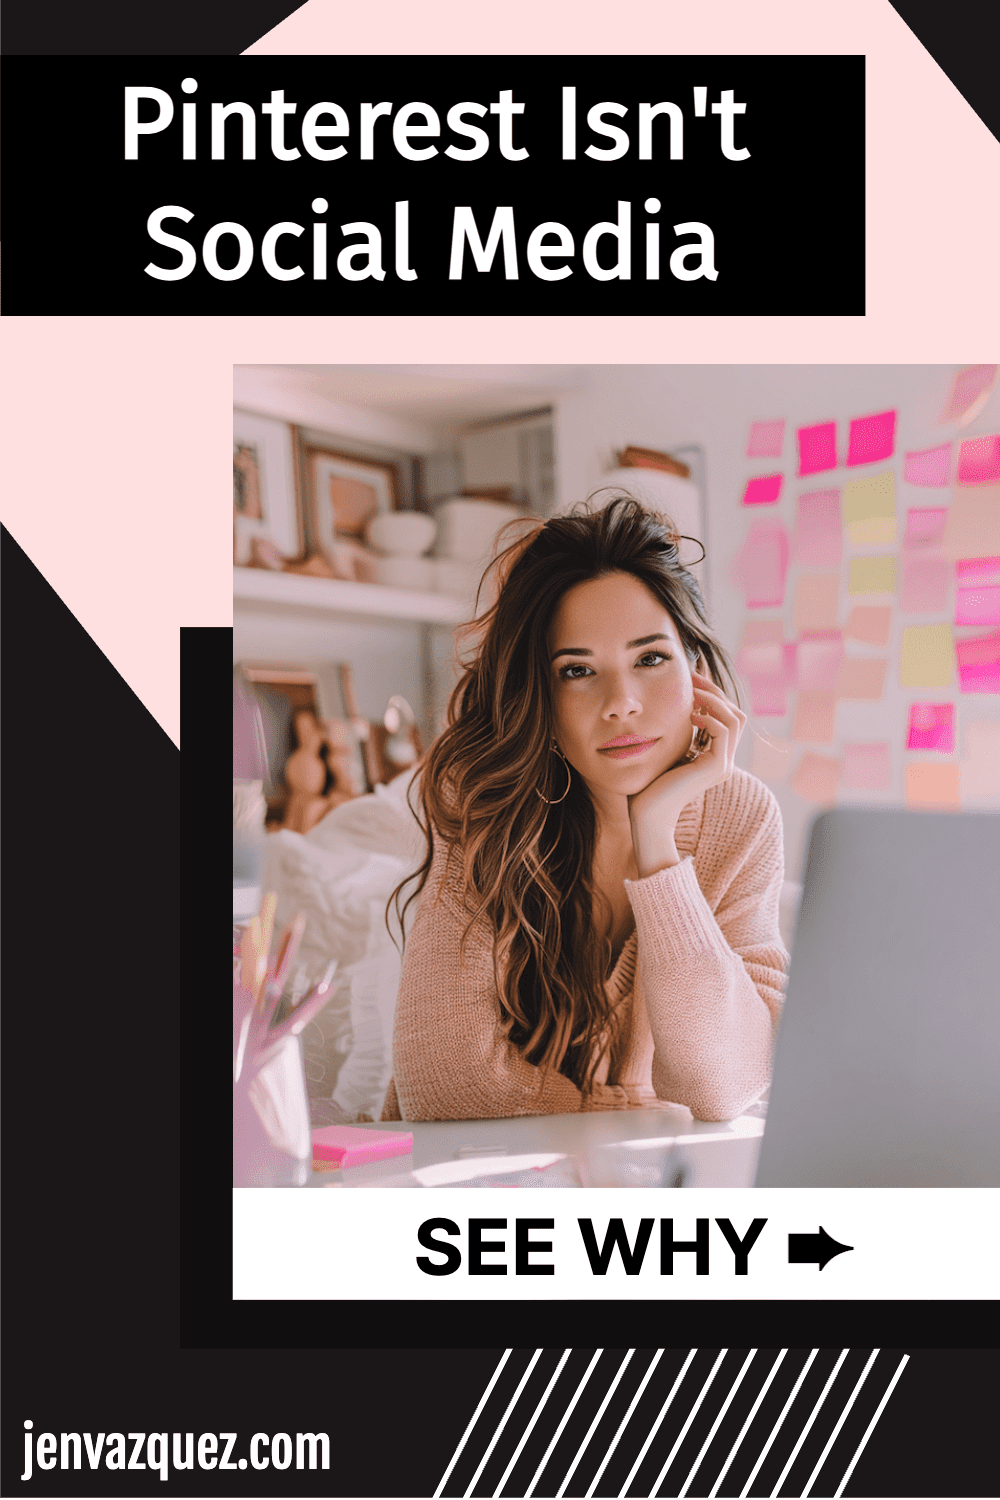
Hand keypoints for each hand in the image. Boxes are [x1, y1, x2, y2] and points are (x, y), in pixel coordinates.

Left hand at [628, 672, 747, 875]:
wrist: (647, 813)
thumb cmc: (649, 783)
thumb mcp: (665, 749)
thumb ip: (676, 731)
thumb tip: (672, 704)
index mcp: (714, 755)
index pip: (726, 716)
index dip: (712, 694)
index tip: (690, 679)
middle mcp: (723, 759)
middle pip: (736, 714)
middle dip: (715, 692)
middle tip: (692, 678)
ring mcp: (723, 764)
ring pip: (735, 719)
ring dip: (713, 700)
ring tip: (691, 693)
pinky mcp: (715, 768)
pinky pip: (723, 731)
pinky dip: (708, 717)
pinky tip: (688, 714)